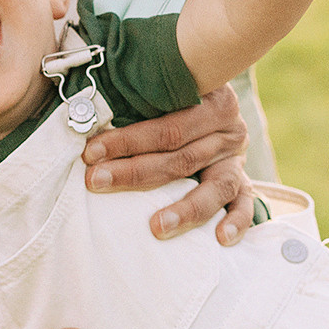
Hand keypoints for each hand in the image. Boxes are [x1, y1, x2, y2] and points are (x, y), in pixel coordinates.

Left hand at [80, 86, 255, 243]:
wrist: (211, 106)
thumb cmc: (167, 100)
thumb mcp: (158, 90)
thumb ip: (134, 97)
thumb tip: (83, 109)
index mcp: (210, 100)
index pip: (167, 124)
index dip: (128, 139)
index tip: (91, 152)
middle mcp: (228, 129)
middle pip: (182, 156)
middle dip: (135, 172)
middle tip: (98, 182)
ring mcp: (236, 158)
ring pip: (215, 186)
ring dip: (185, 209)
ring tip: (156, 227)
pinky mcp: (242, 183)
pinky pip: (245, 205)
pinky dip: (237, 222)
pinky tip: (220, 238)